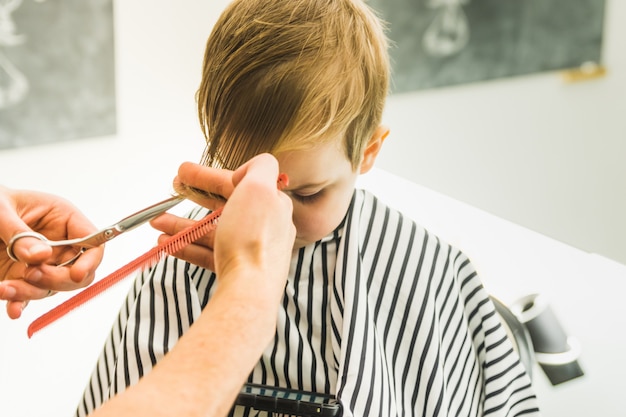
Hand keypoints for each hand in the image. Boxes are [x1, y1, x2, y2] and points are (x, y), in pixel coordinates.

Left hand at [0, 186, 103, 318]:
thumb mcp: (1, 210)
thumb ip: (20, 234)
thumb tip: (42, 255)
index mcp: (64, 219)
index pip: (92, 243)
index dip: (90, 261)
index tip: (76, 274)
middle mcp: (58, 244)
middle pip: (77, 272)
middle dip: (57, 280)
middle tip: (32, 274)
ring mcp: (43, 263)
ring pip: (51, 288)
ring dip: (30, 292)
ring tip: (5, 288)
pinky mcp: (23, 277)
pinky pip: (28, 296)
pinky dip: (19, 304)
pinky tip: (13, 308)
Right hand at [151, 155, 294, 282]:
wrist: (249, 292)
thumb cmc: (253, 239)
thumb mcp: (260, 187)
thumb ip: (260, 166)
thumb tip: (247, 171)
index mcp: (272, 206)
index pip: (237, 183)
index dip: (208, 175)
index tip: (183, 172)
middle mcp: (264, 228)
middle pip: (224, 207)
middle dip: (194, 198)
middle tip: (171, 191)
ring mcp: (250, 251)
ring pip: (212, 231)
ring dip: (182, 224)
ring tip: (157, 222)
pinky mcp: (237, 271)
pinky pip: (208, 253)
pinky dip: (187, 246)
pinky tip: (166, 244)